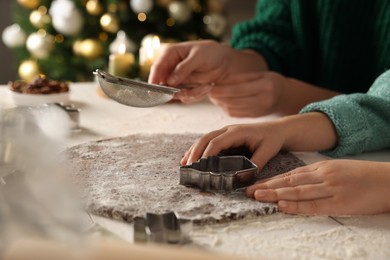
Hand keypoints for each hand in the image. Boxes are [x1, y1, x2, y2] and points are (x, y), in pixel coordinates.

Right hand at [149, 40, 231, 86]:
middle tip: (187, 91)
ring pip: (175, 93)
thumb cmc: (211, 53)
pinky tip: (208, 87)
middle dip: (175, 90)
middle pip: (162, 84)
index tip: (154, 90)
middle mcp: (170, 68)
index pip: (157, 67)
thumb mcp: (199, 57)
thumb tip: (170, 81)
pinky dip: (198, 94)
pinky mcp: (184, 88)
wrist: (224, 63)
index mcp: (170, 54)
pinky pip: (186, 97)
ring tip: (208, 86)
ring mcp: (177, 80)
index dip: (154, 79)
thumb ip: (183, 68)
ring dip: (191, 93)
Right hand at [181, 121, 284, 168]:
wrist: (277, 130)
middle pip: (206, 138)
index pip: (217, 142)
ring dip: (193, 150)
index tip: (200, 165)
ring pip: (204, 139)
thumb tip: (242, 179)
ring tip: (184, 163)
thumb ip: (256, 164)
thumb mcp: (267, 152)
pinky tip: (190, 158)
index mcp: (237, 132)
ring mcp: (225, 132)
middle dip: (195, 151)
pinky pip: (208, 141)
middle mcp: (228, 130)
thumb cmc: (272, 139)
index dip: (207, 153)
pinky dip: (198, 149)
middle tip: (187, 165)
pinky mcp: (225, 137)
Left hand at [207, 71, 288, 116]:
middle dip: (218, 96)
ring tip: (213, 96)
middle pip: (234, 100)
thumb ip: (240, 77)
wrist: (286, 97)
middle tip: (207, 91)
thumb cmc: (270, 82)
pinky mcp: (255, 117)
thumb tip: (219, 79)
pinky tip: (221, 102)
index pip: (238, 89)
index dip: (222, 88)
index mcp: (265, 86)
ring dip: (220, 103)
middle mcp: (263, 100)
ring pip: (233, 109)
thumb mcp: (259, 74)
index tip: (209, 86)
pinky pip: (236, 114)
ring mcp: (260, 111)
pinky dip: (226, 108)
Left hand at [246, 160, 389, 215]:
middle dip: (268, 186)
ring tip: (258, 196)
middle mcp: (322, 176)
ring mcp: (330, 188)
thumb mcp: (336, 169)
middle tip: (248, 190)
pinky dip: (297, 206)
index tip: (256, 183)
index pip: (290, 174)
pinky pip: (315, 205)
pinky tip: (283, 206)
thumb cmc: (362, 176)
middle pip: (289, 182)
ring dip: (276, 194)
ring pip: (298, 191)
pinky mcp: (340, 202)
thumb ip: (317, 175)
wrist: (388, 180)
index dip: (272, 180)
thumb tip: (296, 181)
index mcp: (321, 168)